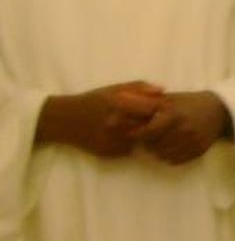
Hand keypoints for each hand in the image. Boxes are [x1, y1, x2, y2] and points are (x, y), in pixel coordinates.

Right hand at [36, 82, 165, 156]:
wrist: (65, 120)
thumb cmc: (92, 101)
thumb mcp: (113, 89)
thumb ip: (139, 87)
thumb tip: (163, 90)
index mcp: (119, 105)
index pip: (152, 111)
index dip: (161, 111)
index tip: (162, 110)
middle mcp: (116, 124)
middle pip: (149, 128)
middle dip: (153, 125)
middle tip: (149, 121)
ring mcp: (112, 140)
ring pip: (141, 141)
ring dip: (142, 136)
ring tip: (132, 128)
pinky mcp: (108, 153)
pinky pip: (129, 150)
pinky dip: (130, 144)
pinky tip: (121, 137)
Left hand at [135, 91, 229, 164]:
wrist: (218, 110)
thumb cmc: (187, 103)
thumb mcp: (167, 98)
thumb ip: (145, 103)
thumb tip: (120, 101)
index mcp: (174, 114)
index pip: (148, 131)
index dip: (139, 134)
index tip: (135, 132)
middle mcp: (184, 129)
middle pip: (154, 145)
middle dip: (147, 143)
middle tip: (149, 137)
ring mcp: (192, 141)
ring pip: (163, 155)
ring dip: (157, 150)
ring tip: (160, 141)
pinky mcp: (198, 151)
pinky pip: (175, 160)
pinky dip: (168, 156)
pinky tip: (171, 146)